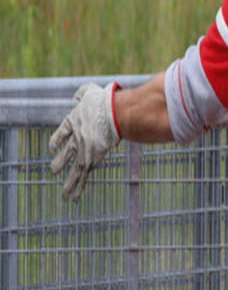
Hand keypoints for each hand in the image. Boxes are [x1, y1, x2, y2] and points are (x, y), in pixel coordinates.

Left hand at [49, 82, 120, 202]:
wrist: (113, 112)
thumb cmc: (105, 101)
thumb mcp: (90, 91)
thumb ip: (82, 93)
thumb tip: (78, 95)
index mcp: (74, 122)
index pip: (61, 134)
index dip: (56, 142)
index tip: (52, 149)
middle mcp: (76, 138)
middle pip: (67, 153)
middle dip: (60, 164)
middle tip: (53, 171)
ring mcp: (83, 149)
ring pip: (74, 170)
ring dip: (68, 183)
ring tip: (63, 195)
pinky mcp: (92, 158)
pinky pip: (83, 176)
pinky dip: (78, 188)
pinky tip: (74, 198)